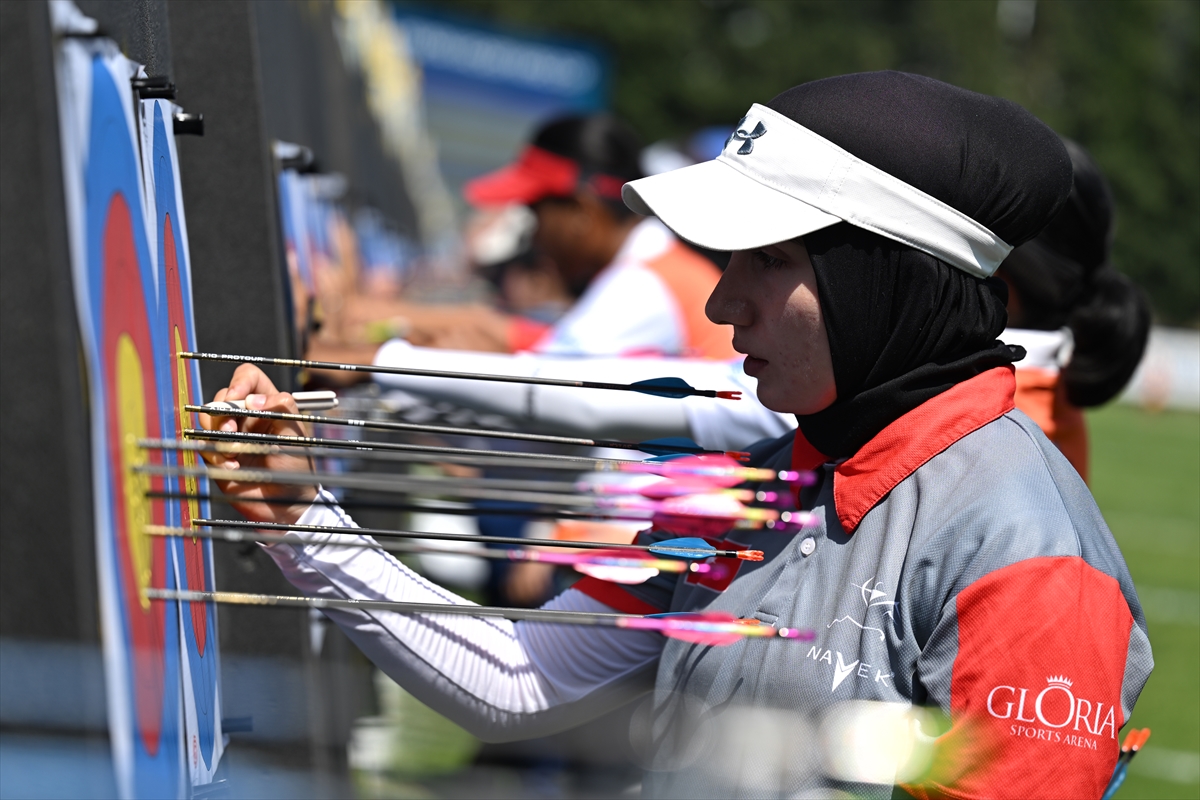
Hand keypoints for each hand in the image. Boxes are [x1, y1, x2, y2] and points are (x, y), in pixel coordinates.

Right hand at [197, 363, 316, 524]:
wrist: (285, 502)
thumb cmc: (296, 467)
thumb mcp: (295, 435)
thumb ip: (281, 410)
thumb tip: (255, 399)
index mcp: (268, 404)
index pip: (248, 377)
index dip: (239, 382)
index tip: (238, 397)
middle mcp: (246, 415)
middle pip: (222, 397)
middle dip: (224, 413)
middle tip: (232, 430)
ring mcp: (229, 434)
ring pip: (208, 419)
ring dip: (218, 434)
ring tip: (235, 453)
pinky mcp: (217, 454)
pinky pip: (203, 445)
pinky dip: (215, 455)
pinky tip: (233, 468)